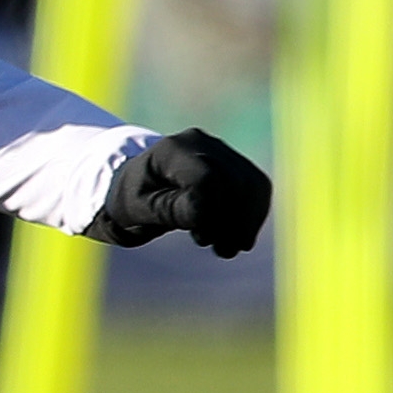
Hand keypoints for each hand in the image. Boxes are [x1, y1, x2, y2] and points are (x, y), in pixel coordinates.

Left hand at [98, 129, 271, 257]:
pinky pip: (258, 188)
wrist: (140, 187)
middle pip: (235, 183)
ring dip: (246, 223)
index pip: (208, 180)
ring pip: (253, 185)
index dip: (211, 215)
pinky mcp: (235, 164)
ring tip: (226, 247)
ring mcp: (221, 151)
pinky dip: (252, 217)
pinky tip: (236, 236)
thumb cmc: (134, 200)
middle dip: (231, 223)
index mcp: (172, 150)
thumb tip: (205, 214)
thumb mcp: (139, 209)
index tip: (200, 237)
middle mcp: (201, 143)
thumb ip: (169, 210)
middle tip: (219, 249)